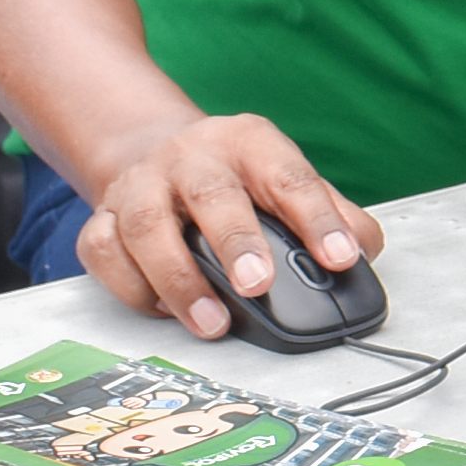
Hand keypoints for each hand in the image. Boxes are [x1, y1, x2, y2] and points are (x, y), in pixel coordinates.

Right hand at [74, 112, 382, 340]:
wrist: (151, 147)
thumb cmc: (234, 178)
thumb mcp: (286, 178)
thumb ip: (332, 214)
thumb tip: (363, 252)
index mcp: (249, 143)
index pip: (289, 176)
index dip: (317, 217)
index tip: (340, 258)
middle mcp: (191, 157)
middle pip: (211, 193)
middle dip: (235, 240)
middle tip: (258, 284)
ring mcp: (140, 184)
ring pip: (146, 225)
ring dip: (178, 279)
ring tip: (212, 322)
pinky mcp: (101, 216)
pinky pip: (104, 251)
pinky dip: (131, 287)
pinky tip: (163, 309)